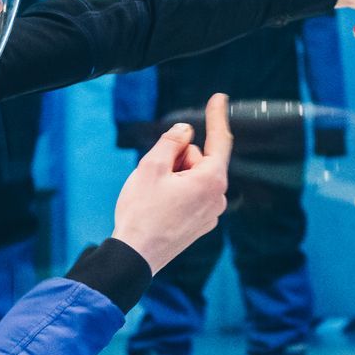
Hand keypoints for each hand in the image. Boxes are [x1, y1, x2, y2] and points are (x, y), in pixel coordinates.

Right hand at [110, 94, 231, 273]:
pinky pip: (191, 195)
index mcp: (211, 181)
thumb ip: (171, 142)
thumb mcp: (152, 167)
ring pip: (193, 178)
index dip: (217, 116)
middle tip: (156, 176)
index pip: (219, 140)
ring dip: (175, 177)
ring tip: (154, 196)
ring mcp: (210, 214)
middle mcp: (218, 198)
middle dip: (178, 159)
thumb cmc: (142, 212)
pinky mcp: (200, 225)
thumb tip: (184, 131)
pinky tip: (159, 207)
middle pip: (198, 160)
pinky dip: (176, 192)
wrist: (135, 256)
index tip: (219, 97)